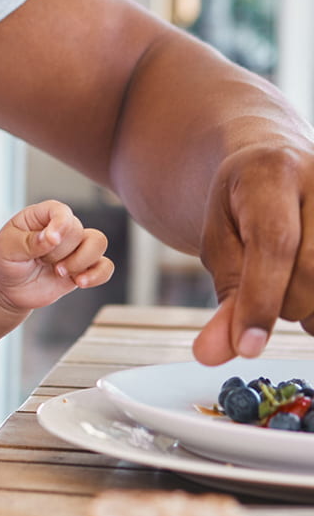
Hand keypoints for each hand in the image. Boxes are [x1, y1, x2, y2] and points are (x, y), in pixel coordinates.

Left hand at [0, 199, 113, 313]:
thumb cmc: (4, 261)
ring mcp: (73, 248)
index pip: (60, 210)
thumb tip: (52, 238)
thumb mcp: (7, 248)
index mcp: (40, 216)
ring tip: (59, 272)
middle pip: (78, 230)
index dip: (60, 224)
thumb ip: (29, 242)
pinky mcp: (82, 268)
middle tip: (40, 261)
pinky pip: (105, 267)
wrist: (7, 288)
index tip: (51, 240)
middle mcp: (61, 228)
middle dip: (60, 251)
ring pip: (98, 243)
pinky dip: (97, 275)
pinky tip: (80, 282)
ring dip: (81, 261)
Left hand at [192, 141, 313, 363]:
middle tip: (267, 303)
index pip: (274, 243)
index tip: (247, 346)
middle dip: (284, 305)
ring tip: (291, 290)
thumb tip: (212, 355)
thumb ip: (225, 296)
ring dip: (313, 309)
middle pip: (313, 270)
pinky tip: (313, 294)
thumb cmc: (244, 205)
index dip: (261, 300)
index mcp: (272, 172)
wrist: (277, 160)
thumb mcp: (219, 241)